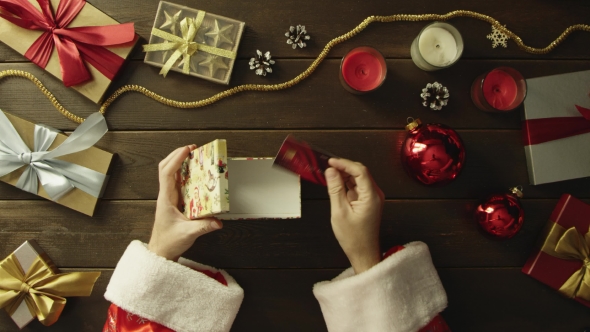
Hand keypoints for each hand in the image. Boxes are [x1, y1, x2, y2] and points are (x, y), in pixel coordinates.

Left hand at [148, 145, 222, 260]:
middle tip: (191, 149)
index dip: (176, 159)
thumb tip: (218, 221)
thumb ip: (203, 227)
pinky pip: (178, 182)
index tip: (187, 150)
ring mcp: (169, 197)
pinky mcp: (174, 202)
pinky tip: (194, 173)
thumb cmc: (169, 242)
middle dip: (177, 155)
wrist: (161, 252)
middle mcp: (166, 195)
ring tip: (193, 156)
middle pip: (166, 168)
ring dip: (180, 162)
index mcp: (166, 199)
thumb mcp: (188, 234)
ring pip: (170, 173)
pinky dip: (184, 173)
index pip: (167, 173)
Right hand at [325, 158, 383, 273]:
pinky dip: (346, 183)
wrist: (363, 253)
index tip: (331, 161)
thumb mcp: (340, 212)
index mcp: (371, 196)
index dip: (345, 163)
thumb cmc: (353, 238)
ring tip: (329, 173)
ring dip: (344, 174)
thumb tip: (331, 172)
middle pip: (360, 172)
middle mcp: (375, 194)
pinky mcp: (367, 201)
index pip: (360, 171)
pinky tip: (335, 183)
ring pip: (358, 178)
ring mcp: (372, 198)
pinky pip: (357, 186)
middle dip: (344, 167)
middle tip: (328, 166)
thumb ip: (335, 190)